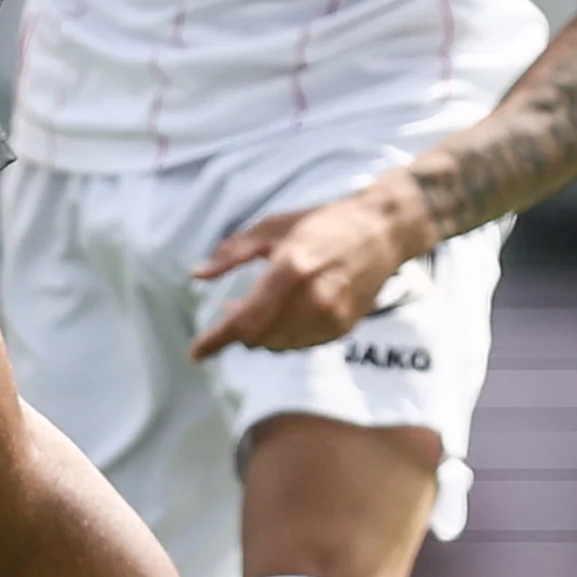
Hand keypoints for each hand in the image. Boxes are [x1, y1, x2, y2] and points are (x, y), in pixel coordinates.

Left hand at [189, 175, 436, 358]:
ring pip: (280, 345)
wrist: (381, 232)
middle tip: (229, 310)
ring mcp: (332, 316)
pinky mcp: (344, 327)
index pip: (245, 319)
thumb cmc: (321, 223)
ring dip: (261, 336)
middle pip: (260, 338)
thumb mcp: (271, 227)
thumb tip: (196, 275)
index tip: (195, 353)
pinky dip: (285, 336)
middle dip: (237, 332)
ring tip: (255, 310)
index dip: (217, 340)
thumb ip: (231, 253)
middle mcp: (312, 299)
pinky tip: (283, 316)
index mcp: (290, 269)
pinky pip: (302, 345)